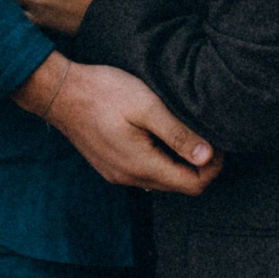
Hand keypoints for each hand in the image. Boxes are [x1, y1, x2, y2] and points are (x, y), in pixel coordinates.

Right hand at [15, 54, 220, 194]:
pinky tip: (159, 133)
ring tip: (184, 130)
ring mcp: (118, 174)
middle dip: (199, 165)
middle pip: (179, 185)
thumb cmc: (103, 93)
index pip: (193, 185)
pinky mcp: (110, 166)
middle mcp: (130, 178)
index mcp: (142, 166)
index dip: (213, 167)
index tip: (219, 141)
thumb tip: (209, 156)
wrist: (59, 92)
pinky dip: (160, 158)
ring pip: (162, 179)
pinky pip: (144, 172)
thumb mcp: (147, 106)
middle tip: (206, 133)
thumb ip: (178, 133)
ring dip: (179, 161)